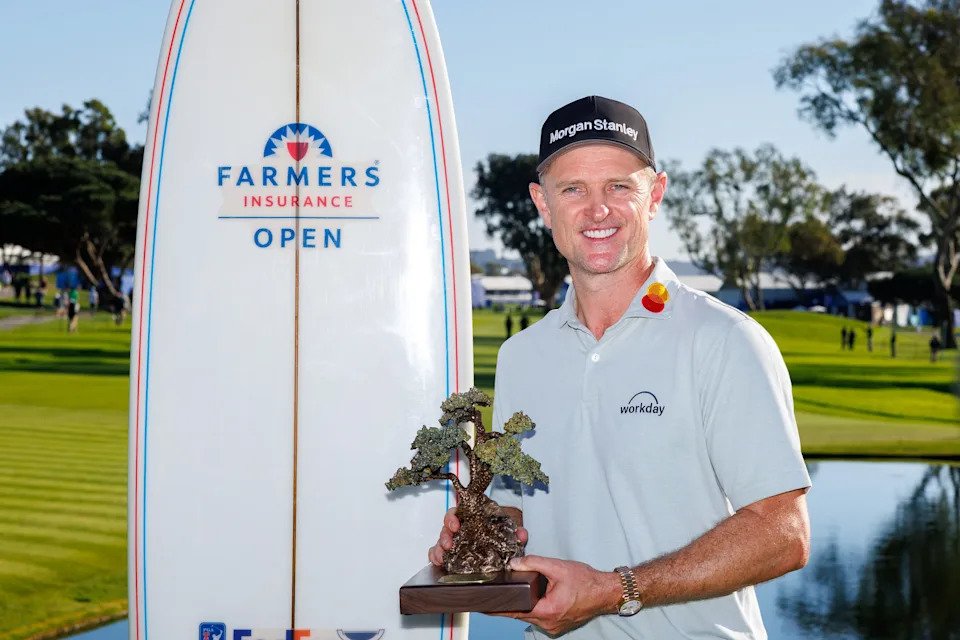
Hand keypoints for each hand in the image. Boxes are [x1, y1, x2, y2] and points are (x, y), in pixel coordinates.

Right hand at [428, 507, 528, 566]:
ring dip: (439, 548)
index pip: (457, 512)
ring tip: (442, 556)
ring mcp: (455, 543)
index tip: (456, 524)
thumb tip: (521, 535)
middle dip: (444, 534)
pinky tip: (438, 562)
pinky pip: (437, 554)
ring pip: (440, 542)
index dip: (453, 517)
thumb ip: (516, 533)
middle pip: (446, 528)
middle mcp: (461, 530)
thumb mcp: (509, 533)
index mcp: (472, 519)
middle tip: (448, 543)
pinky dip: (435, 557)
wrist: (501, 553)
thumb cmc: (501, 536)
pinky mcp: (451, 556)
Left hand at [495, 555, 619, 635]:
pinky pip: (539, 616)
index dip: (497, 608)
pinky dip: (533, 606)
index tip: (483, 606)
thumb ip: (534, 563)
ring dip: (522, 605)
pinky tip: (531, 596)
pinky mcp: (557, 623)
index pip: (514, 611)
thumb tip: (514, 563)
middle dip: (507, 604)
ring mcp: (553, 625)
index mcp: (547, 610)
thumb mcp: (558, 567)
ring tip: (512, 592)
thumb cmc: (587, 582)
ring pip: (529, 615)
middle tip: (493, 595)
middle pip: (519, 614)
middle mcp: (549, 622)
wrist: (606, 592)